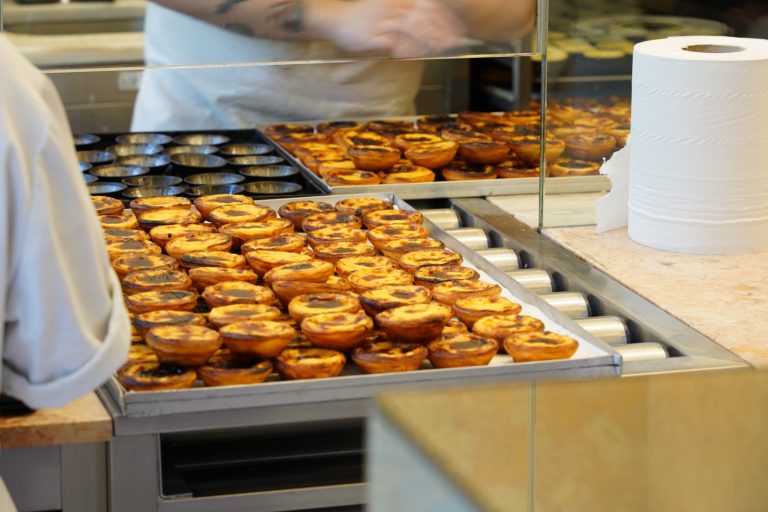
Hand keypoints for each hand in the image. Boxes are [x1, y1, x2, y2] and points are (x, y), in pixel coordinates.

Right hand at [312, 0, 466, 56]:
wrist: (336, 20)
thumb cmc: (364, 16)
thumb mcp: (387, 6)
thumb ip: (406, 10)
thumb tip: (428, 19)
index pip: (426, 5)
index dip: (443, 16)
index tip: (457, 26)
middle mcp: (391, 8)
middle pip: (422, 17)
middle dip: (441, 29)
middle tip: (456, 40)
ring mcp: (383, 22)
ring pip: (412, 30)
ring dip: (429, 40)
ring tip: (443, 48)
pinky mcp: (374, 37)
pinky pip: (397, 44)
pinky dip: (411, 49)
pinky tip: (422, 55)